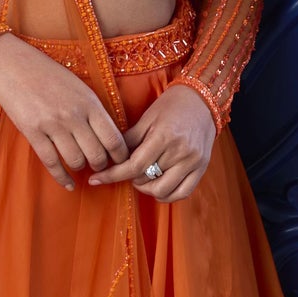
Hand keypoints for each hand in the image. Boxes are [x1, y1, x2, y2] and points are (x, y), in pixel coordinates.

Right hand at [0, 32, 130, 190]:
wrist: (13, 66)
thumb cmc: (48, 74)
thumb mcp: (79, 87)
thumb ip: (94, 110)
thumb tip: (110, 136)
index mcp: (89, 102)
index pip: (114, 138)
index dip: (121, 155)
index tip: (121, 160)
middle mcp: (73, 115)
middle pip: (97, 154)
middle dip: (101, 165)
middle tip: (99, 164)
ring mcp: (52, 125)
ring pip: (76, 161)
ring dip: (80, 167)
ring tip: (80, 163)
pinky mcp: (33, 133)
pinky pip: (52, 163)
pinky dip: (62, 178)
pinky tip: (68, 184)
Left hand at [85, 82, 214, 202]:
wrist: (202, 100)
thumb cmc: (171, 106)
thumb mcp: (147, 118)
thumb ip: (129, 139)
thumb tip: (110, 156)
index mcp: (164, 136)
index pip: (134, 166)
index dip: (112, 175)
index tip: (95, 179)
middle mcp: (180, 151)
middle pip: (147, 180)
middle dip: (131, 179)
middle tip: (127, 170)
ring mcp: (193, 162)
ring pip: (163, 190)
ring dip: (147, 189)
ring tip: (141, 178)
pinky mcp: (202, 168)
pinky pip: (182, 193)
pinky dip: (167, 195)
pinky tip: (157, 187)